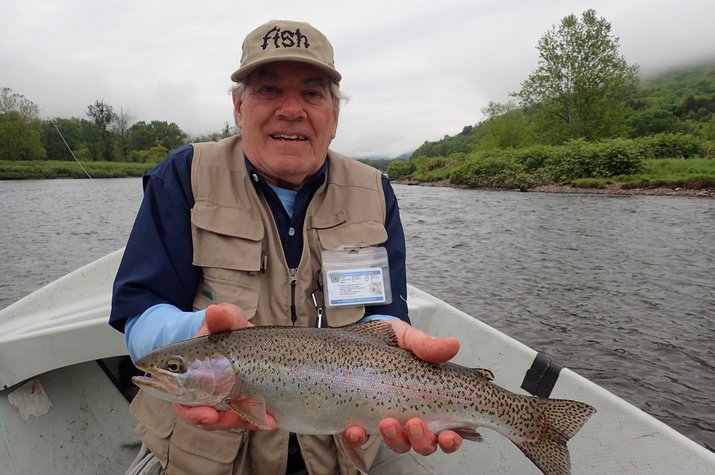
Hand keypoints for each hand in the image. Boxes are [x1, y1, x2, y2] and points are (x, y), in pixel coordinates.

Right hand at [172, 304, 276, 430]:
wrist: (243, 336)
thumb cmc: (228, 329)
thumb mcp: (227, 320)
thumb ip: (223, 317)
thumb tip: (214, 311)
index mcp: (191, 374)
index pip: (181, 400)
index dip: (191, 411)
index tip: (206, 413)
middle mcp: (203, 391)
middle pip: (203, 416)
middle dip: (218, 422)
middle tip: (231, 418)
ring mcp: (222, 399)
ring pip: (226, 421)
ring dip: (240, 422)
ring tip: (260, 419)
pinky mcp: (242, 404)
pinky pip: (246, 419)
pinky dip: (257, 421)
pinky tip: (270, 421)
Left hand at [344, 320, 462, 454]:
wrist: (358, 330)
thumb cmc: (388, 340)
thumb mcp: (408, 339)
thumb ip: (427, 346)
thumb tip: (452, 345)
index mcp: (428, 399)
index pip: (447, 429)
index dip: (451, 440)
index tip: (449, 435)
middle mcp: (409, 415)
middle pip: (423, 443)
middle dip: (422, 440)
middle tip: (414, 423)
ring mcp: (385, 420)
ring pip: (397, 443)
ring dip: (394, 439)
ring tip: (387, 422)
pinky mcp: (359, 420)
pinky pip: (359, 439)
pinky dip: (358, 439)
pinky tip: (356, 430)